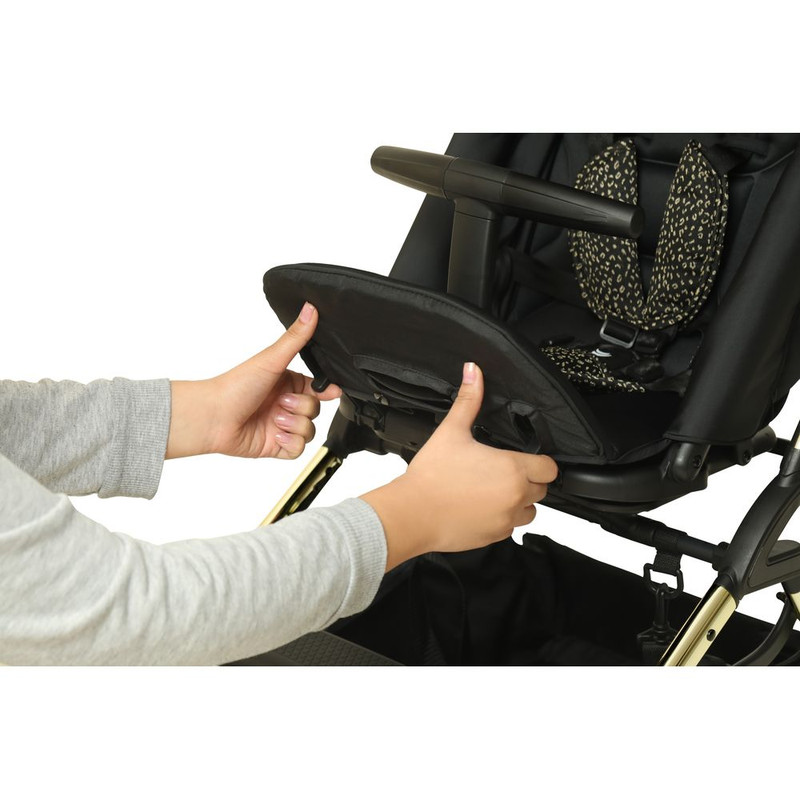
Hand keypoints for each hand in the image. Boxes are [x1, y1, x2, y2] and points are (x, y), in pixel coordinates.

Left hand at [166, 302, 340, 459]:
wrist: (214, 417)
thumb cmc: (235, 386)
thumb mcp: (271, 359)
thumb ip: (295, 337)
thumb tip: (310, 309)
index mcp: (287, 383)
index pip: (318, 388)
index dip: (326, 391)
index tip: (331, 391)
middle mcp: (285, 404)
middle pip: (316, 410)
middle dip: (301, 407)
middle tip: (280, 402)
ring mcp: (282, 426)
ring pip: (310, 431)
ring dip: (294, 425)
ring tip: (274, 419)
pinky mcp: (277, 446)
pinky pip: (299, 450)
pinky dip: (290, 443)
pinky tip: (275, 434)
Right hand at [361, 362, 558, 570]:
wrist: (412, 514)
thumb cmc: (431, 475)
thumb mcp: (451, 431)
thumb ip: (468, 400)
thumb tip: (473, 371)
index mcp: (512, 468)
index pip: (550, 467)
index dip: (539, 461)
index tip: (524, 458)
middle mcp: (515, 496)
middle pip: (542, 488)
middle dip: (527, 479)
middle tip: (501, 471)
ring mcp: (506, 519)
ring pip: (530, 511)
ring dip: (518, 501)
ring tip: (492, 490)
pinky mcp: (495, 537)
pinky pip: (510, 527)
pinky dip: (501, 518)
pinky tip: (479, 507)